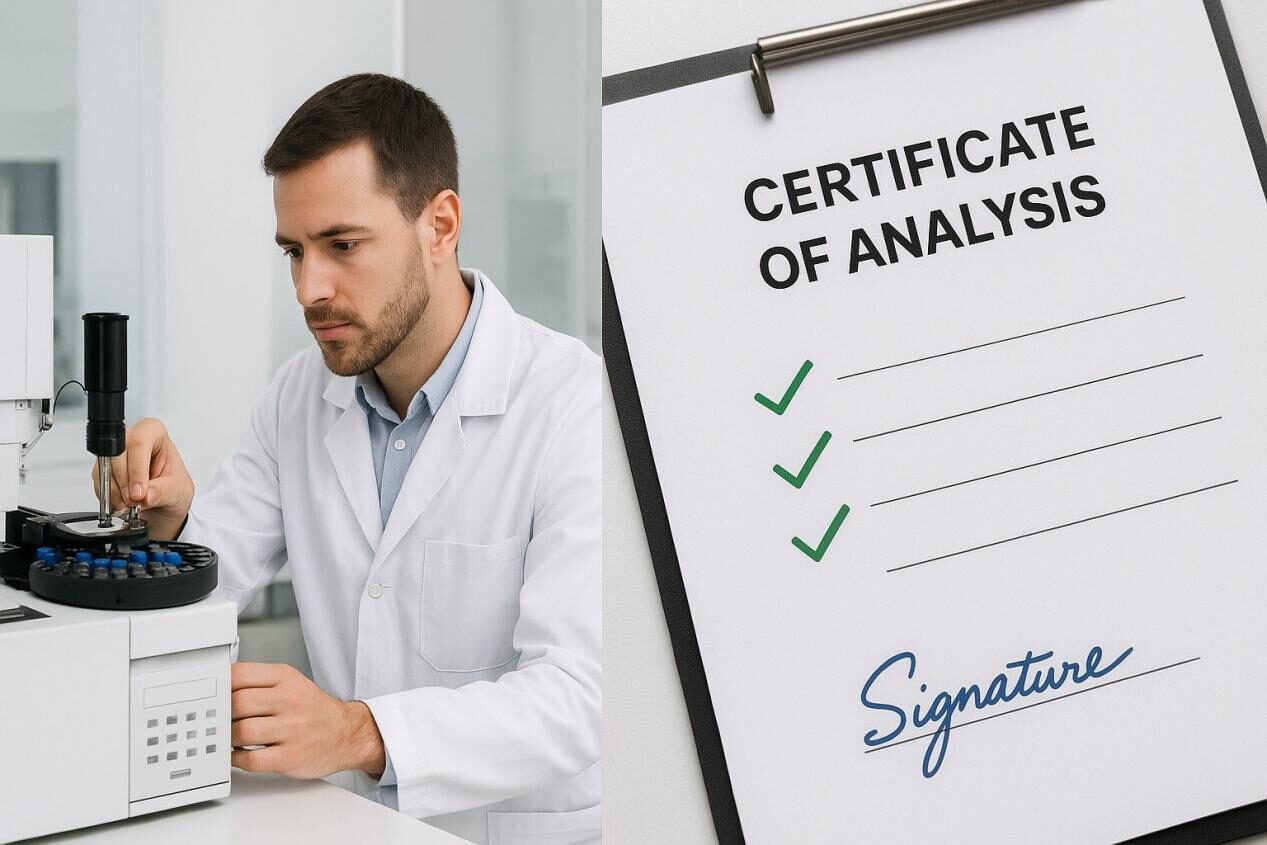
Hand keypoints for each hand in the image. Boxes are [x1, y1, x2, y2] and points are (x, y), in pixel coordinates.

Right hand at [89, 417, 193, 539]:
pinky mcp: (103, 468)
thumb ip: (162, 492)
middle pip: (116, 455)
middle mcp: (131, 438)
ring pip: (104, 469)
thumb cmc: (175, 486)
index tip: (139, 493)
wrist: (165, 502)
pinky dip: (108, 497)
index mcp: (154, 433)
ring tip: (129, 506)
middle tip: (133, 502)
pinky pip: (98, 481)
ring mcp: (114, 453)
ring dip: (114, 492)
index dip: (137, 470)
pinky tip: (122, 503)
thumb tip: (146, 496)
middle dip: (124, 483)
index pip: (139, 443)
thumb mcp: (177, 490)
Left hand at [230, 662, 385, 779]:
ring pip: (241, 731)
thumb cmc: (313, 710)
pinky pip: (250, 759)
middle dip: (223, 714)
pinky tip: (239, 754)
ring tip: (230, 737)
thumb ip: (259, 683)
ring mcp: (291, 730)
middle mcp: (290, 701)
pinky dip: (237, 759)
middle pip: (238, 703)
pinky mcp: (290, 757)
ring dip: (228, 738)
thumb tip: (220, 691)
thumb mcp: (292, 684)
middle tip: (220, 720)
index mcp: (286, 678)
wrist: (347, 733)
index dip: (219, 686)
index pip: (240, 674)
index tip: (213, 695)